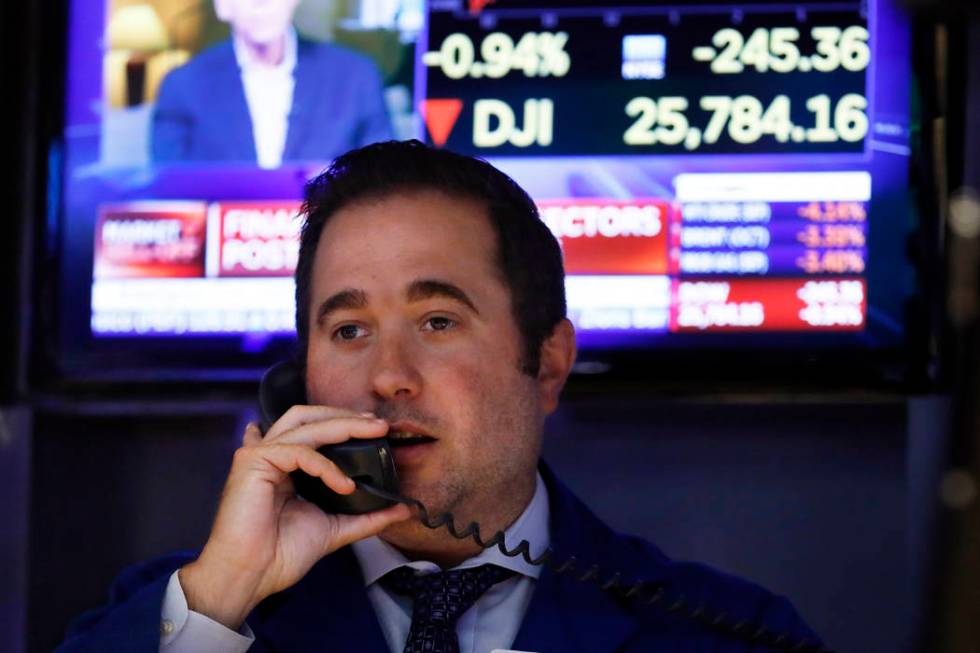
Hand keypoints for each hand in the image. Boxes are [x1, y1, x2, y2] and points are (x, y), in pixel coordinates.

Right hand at [178, 406, 411, 628]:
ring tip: (374, 432)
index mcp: (284, 465)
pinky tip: (345, 484)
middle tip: (379, 424)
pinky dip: (327, 466)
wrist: (252, 575)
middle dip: (346, 415)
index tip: (376, 428)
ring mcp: (259, 454)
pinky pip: (300, 452)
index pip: (314, 429)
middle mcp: (270, 454)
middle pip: (308, 416)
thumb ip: (366, 517)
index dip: (344, 423)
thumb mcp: (335, 528)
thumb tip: (402, 508)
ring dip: (344, 425)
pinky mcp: (252, 461)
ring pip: (306, 424)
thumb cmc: (281, 554)